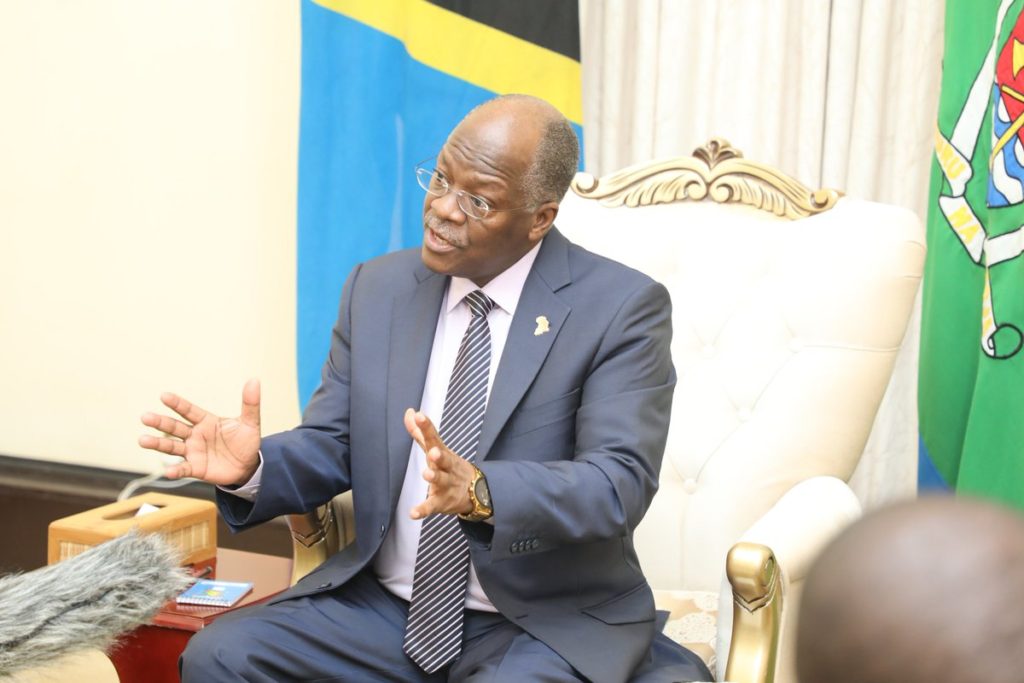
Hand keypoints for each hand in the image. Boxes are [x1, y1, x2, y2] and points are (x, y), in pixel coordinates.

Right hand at [139, 379, 261, 485]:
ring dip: (157, 444)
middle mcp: (195, 435)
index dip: (177, 403)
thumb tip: (254, 380)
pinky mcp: (196, 468)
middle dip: (160, 422)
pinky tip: (167, 471)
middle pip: (175, 427)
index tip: (164, 395)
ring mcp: (194, 452)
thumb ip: (250, 403)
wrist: (248, 465)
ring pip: (172, 447)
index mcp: (206, 421)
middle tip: (145, 417)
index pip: (189, 410)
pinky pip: (183, 469)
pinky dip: (175, 470)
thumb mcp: (250, 422)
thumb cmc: (246, 441)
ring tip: (142, 440)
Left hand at [404, 409, 474, 519]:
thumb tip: (409, 412)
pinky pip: (432, 506)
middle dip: (440, 455)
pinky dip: (423, 510)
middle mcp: (447, 467)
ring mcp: (446, 485)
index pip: (434, 437)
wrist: (476, 491)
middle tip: (434, 451)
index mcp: (443, 453)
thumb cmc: (450, 466)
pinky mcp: (442, 502)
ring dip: (435, 477)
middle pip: (444, 459)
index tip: (419, 415)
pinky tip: (413, 513)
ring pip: (441, 480)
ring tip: (426, 473)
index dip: (427, 427)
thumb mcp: (437, 448)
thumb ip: (421, 433)